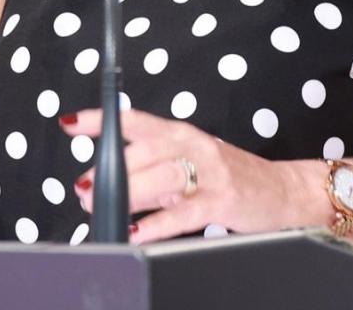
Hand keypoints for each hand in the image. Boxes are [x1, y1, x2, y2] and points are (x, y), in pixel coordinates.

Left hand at [60, 109, 320, 242]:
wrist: (282, 190)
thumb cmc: (227, 176)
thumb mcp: (188, 162)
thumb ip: (151, 168)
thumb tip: (103, 181)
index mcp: (180, 132)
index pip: (135, 120)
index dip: (102, 120)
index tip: (71, 123)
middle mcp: (193, 145)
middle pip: (144, 151)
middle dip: (109, 171)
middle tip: (84, 189)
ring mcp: (210, 172)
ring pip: (161, 178)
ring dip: (128, 195)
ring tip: (101, 208)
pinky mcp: (222, 200)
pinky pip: (184, 212)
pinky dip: (157, 224)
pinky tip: (136, 232)